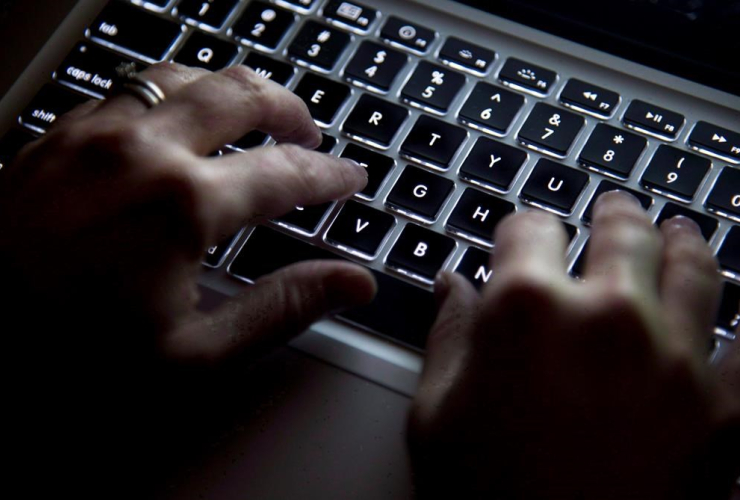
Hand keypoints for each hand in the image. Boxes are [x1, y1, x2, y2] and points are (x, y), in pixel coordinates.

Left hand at [0, 63, 375, 492]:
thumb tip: (352, 283)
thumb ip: (281, 309)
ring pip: (186, 75)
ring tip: (256, 113)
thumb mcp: (192, 354)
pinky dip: (176, 93)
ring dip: (233, 90)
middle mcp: (142, 148)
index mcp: (183, 203)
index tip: (351, 179)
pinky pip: (132, 86)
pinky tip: (182, 118)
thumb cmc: (71, 354)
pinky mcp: (59, 132)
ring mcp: (94, 131)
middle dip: (291, 111)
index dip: (330, 176)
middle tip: (311, 136)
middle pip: (242, 95)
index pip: (286, 174)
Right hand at [409, 192, 739, 499]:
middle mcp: (607, 318)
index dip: (522, 226)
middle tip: (616, 205)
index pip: (528, 229)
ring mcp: (675, 360)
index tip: (524, 233)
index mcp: (525, 311)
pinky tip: (737, 313)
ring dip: (686, 241)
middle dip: (615, 212)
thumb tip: (453, 286)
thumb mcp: (435, 415)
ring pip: (697, 268)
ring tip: (681, 231)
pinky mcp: (725, 411)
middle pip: (621, 232)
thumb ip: (447, 336)